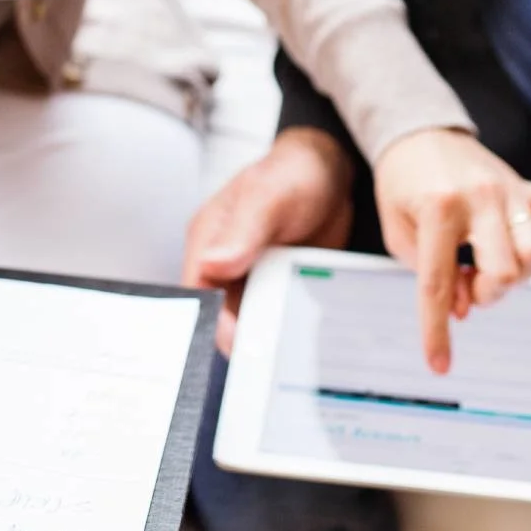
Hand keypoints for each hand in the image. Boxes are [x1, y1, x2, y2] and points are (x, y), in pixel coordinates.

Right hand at [185, 128, 354, 352]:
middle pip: (221, 315)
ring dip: (266, 336)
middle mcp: (225, 263)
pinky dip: (286, 326)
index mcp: (208, 241)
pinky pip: (276, 314)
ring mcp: (252, 276)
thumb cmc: (294, 172)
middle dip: (241, 338)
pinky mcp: (278, 285)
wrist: (333, 171)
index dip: (211, 323)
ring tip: (288, 354)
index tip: (238, 346)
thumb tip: (213, 264)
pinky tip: (304, 338)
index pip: (197, 294)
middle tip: (269, 359)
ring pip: (249, 320)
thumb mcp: (269, 197)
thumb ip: (243, 230)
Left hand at [371, 128, 530, 373]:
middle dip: (487, 294)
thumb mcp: (399, 232)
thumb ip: (430, 272)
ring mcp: (509, 190)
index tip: (438, 365)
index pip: (438, 283)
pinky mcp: (528, 185)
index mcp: (438, 209)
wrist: (419, 134)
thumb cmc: (403, 187)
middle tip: (468, 284)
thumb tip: (464, 307)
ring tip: (491, 265)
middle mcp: (479, 199)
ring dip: (518, 274)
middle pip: (505, 271)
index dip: (436, 330)